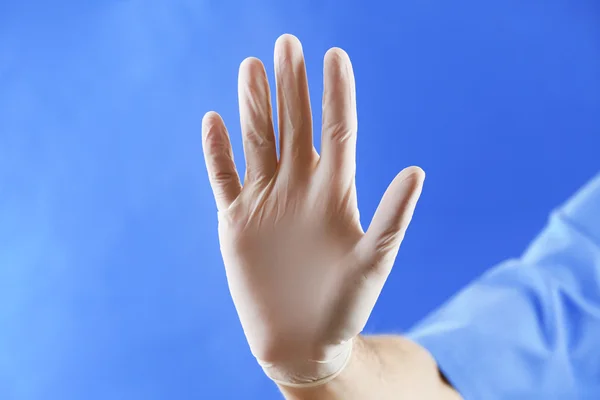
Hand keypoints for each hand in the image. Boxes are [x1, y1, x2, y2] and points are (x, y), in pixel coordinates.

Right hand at [202, 34, 424, 386]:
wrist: (300, 341)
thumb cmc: (344, 305)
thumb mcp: (372, 262)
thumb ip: (391, 217)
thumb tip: (417, 170)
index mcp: (334, 193)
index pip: (336, 132)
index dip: (336, 95)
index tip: (336, 55)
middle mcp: (299, 188)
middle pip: (294, 126)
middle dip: (291, 86)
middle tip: (288, 44)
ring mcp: (266, 201)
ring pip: (258, 142)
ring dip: (253, 105)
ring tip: (252, 66)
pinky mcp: (236, 221)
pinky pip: (223, 178)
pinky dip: (216, 151)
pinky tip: (213, 121)